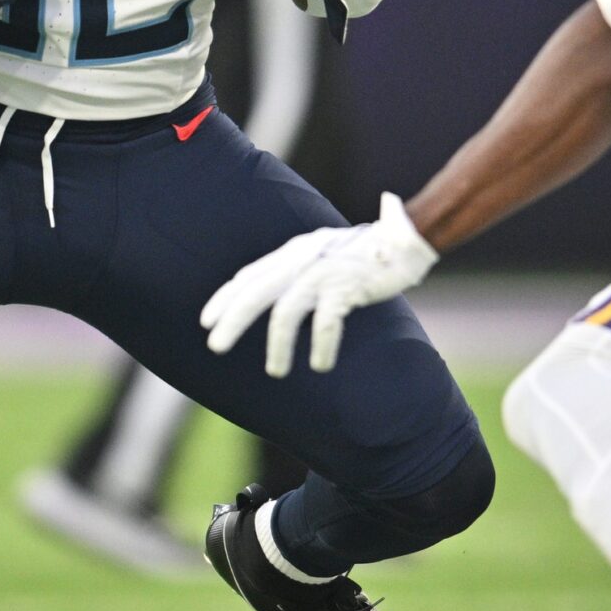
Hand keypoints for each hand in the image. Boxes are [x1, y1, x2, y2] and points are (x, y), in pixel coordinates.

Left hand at [202, 193, 438, 376]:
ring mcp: (323, 273)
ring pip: (286, 312)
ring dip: (277, 345)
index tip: (206, 320)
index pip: (250, 275)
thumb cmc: (363, 251)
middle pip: (256, 291)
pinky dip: (320, 346)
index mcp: (293, 253)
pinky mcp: (347, 287)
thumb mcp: (322, 254)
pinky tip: (319, 365)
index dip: (226, 297)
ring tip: (276, 371)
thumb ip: (298, 268)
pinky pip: (326, 322)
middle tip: (215, 346)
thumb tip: (272, 289)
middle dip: (233, 319)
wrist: (404, 238)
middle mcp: (302, 261)